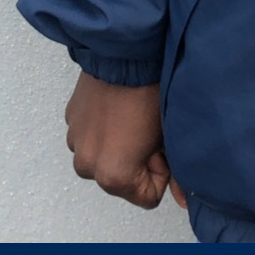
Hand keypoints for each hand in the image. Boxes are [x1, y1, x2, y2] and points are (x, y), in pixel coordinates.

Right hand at [65, 72, 187, 209]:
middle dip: (138, 162)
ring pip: (105, 159)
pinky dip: (104, 130)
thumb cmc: (150, 93)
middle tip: (149, 131)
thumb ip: (178, 176)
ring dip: (118, 147)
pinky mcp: (70, 121)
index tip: (160, 147)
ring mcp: (75, 142)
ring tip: (132, 119)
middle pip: (122, 180)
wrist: (126, 54)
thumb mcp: (170, 138)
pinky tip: (117, 109)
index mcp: (112, 176)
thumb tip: (184, 201)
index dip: (160, 172)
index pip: (147, 197)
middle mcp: (88, 165)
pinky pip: (91, 137)